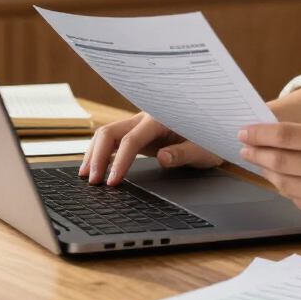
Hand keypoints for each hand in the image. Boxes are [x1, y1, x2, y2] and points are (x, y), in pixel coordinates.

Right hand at [79, 112, 221, 185]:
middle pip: (110, 131)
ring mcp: (139, 124)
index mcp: (160, 118)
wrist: (214, 130)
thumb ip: (183, 153)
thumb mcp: (202, 150)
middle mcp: (145, 118)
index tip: (112, 181)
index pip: (131, 140)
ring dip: (94, 153)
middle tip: (92, 180)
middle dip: (96, 155)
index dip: (119, 161)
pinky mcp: (138, 133)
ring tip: (87, 176)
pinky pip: (114, 140)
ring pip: (107, 134)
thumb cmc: (210, 140)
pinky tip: (95, 168)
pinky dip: (101, 152)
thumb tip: (162, 157)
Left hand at [237, 122, 300, 228]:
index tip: (245, 131)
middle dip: (256, 154)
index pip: (287, 136)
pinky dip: (289, 192)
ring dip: (269, 174)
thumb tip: (277, 140)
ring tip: (261, 166)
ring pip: (287, 185)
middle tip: (244, 149)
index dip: (260, 134)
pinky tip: (284, 184)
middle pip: (281, 161)